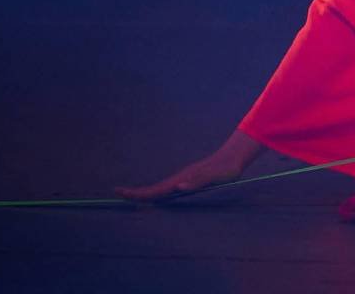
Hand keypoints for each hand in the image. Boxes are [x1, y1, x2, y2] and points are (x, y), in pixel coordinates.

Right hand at [115, 129, 265, 201]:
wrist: (235, 156)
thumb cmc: (227, 169)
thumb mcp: (215, 176)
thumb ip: (198, 182)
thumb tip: (178, 187)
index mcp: (183, 179)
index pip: (156, 189)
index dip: (139, 193)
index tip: (121, 192)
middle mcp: (181, 178)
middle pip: (155, 188)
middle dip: (137, 193)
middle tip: (119, 194)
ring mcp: (185, 178)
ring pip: (161, 188)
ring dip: (147, 193)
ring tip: (133, 197)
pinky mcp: (191, 180)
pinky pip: (170, 188)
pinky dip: (159, 193)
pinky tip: (160, 197)